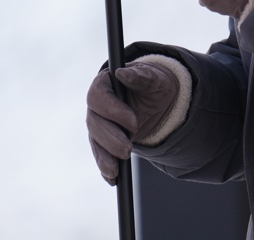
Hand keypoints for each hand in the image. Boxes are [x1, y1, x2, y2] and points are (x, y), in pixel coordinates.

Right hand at [86, 58, 181, 183]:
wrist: (159, 99)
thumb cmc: (155, 84)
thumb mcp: (154, 78)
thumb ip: (140, 75)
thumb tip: (122, 73)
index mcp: (105, 83)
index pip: (99, 96)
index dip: (113, 110)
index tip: (133, 122)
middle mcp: (97, 104)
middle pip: (94, 122)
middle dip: (111, 138)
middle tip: (128, 150)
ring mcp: (98, 123)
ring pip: (95, 141)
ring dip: (105, 156)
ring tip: (117, 170)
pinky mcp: (103, 139)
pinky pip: (100, 154)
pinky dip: (105, 167)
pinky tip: (112, 179)